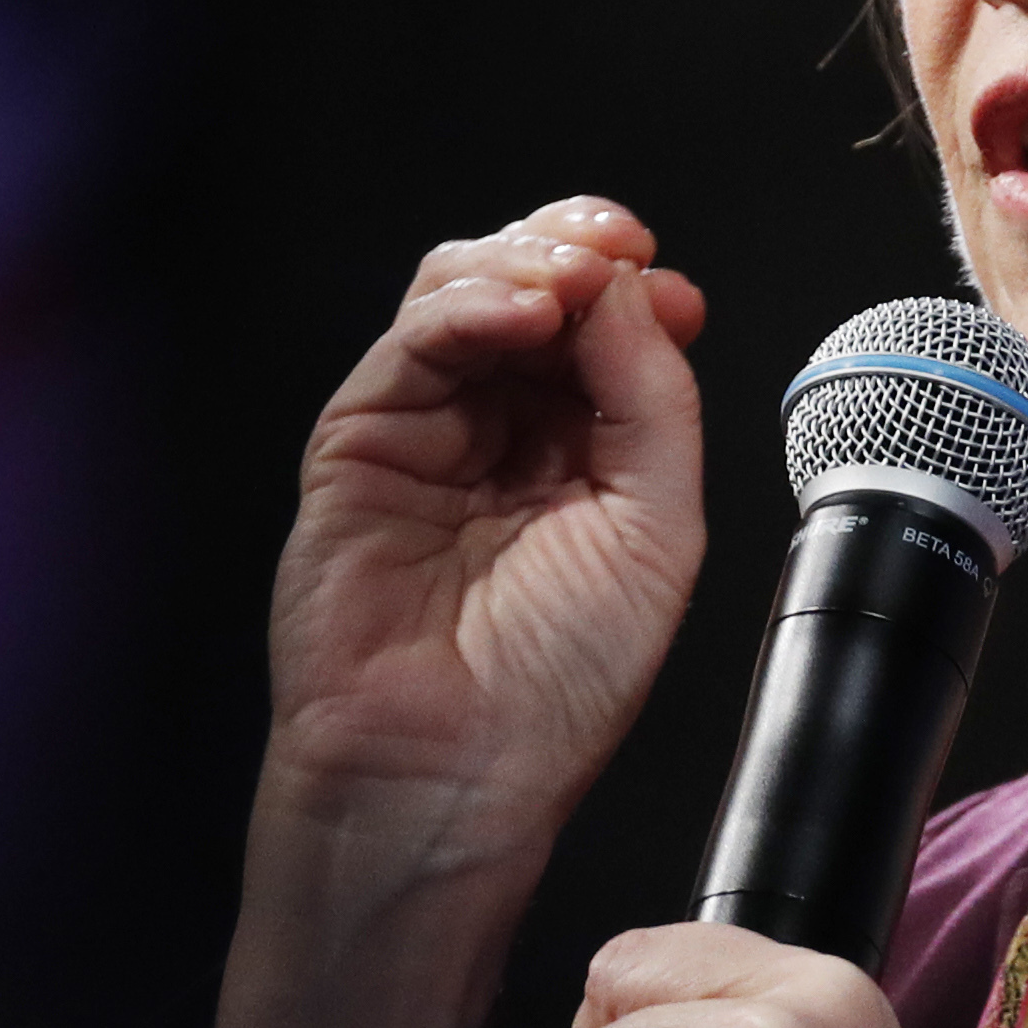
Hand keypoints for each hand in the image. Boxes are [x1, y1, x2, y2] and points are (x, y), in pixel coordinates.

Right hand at [212, 199, 712, 1027]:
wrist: (454, 777)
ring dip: (522, 263)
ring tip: (567, 283)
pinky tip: (518, 315)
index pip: (603, 328)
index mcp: (582, 453)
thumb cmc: (552, 691)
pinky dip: (467, 308)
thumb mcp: (655, 528)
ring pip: (462, 293)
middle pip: (531, 285)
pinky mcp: (359, 444)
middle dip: (577, 250)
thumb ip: (653, 399)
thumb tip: (634, 286)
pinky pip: (408, 346)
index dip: (633, 286)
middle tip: (616, 254)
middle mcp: (504, 433)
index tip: (668, 283)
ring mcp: (428, 432)